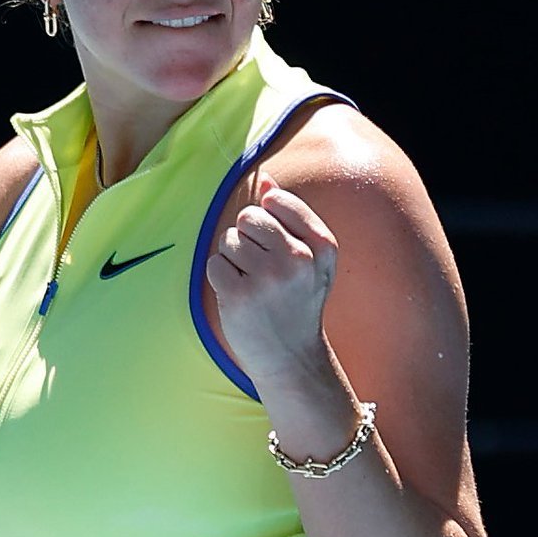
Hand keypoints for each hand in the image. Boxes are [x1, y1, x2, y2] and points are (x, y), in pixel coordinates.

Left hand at [203, 176, 338, 389]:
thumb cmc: (297, 302)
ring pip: (229, 240)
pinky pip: (214, 263)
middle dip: (247, 239)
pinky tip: (239, 296)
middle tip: (262, 270)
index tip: (279, 249)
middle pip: (248, 217)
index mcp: (322, 246)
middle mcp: (298, 259)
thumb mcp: (310, 259)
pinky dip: (220, 278)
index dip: (268, 221)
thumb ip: (291, 217)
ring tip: (253, 285)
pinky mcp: (240, 296)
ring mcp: (268, 278)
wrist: (291, 357)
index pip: (277, 200)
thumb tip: (264, 179)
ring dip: (234, 260)